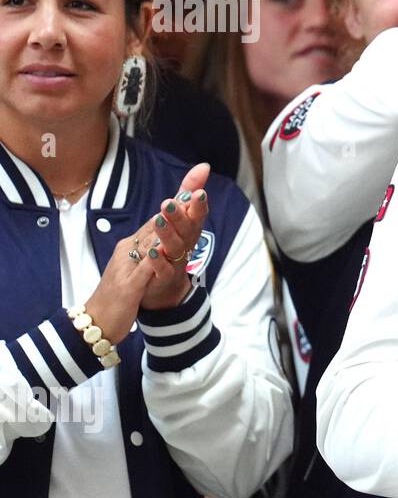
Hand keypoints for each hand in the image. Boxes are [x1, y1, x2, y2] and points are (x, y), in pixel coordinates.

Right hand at [83, 163, 212, 340]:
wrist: (97, 322)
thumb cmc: (121, 293)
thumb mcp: (141, 267)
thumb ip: (154, 248)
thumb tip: (168, 230)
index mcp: (135, 245)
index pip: (161, 217)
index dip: (180, 198)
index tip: (200, 175)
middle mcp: (130, 250)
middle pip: (156, 223)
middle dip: (177, 206)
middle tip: (197, 188)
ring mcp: (128, 266)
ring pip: (149, 242)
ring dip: (164, 225)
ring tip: (179, 207)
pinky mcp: (128, 287)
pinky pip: (142, 270)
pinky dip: (152, 259)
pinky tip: (161, 249)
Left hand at [139, 162, 210, 310]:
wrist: (162, 287)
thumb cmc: (171, 247)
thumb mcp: (178, 217)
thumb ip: (188, 192)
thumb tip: (204, 166)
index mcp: (188, 229)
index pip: (196, 214)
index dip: (198, 205)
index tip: (199, 192)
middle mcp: (186, 244)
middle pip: (187, 230)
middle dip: (181, 216)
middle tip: (169, 202)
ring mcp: (175, 262)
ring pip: (175, 247)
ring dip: (168, 234)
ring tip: (159, 220)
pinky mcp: (163, 278)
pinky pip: (163, 270)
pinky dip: (158, 261)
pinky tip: (152, 251)